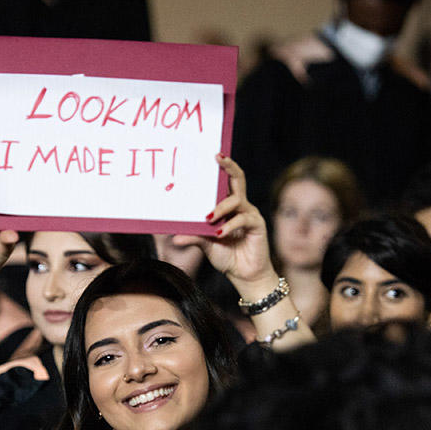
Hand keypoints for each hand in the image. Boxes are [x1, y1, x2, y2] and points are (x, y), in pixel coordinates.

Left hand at [173, 155, 275, 286]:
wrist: (244, 275)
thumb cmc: (226, 256)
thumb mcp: (205, 245)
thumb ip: (193, 237)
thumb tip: (174, 236)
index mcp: (229, 206)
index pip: (226, 181)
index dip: (221, 167)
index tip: (212, 154)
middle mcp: (241, 205)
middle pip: (237, 179)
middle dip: (228, 166)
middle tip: (217, 156)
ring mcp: (250, 214)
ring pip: (236, 200)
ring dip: (220, 207)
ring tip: (208, 218)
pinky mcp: (257, 225)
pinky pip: (242, 218)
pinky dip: (229, 225)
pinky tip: (220, 233)